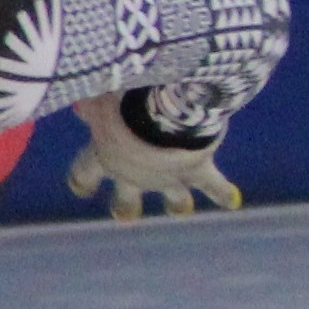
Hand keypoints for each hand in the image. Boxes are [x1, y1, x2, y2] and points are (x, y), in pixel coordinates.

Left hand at [68, 93, 240, 218]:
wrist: (162, 108)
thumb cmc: (125, 95)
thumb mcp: (102, 94)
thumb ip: (92, 102)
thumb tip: (77, 104)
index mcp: (104, 154)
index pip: (84, 174)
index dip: (83, 181)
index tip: (82, 188)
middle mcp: (133, 173)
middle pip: (125, 201)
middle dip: (125, 208)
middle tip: (124, 215)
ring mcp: (167, 176)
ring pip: (173, 200)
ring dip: (176, 204)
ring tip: (181, 210)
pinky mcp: (197, 171)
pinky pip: (214, 186)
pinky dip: (222, 193)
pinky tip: (230, 201)